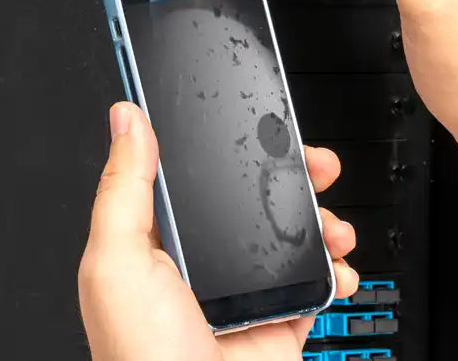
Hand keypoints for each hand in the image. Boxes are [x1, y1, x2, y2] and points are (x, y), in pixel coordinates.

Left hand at [78, 102, 357, 360]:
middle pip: (254, 197)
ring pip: (293, 232)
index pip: (196, 174)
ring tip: (332, 223)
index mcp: (160, 240)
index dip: (227, 144)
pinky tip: (339, 264)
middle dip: (291, 173)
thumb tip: (125, 120)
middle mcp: (205, 260)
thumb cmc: (142, 357)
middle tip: (312, 162)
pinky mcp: (280, 315)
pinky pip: (319, 279)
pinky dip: (339, 268)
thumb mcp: (118, 263)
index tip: (255, 121)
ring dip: (322, 219)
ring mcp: (246, 287)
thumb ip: (122, 188)